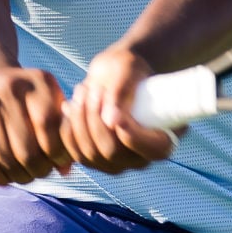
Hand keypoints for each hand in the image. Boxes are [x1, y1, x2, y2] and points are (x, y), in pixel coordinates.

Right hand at [0, 66, 72, 185]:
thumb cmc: (27, 98)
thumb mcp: (49, 102)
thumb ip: (62, 132)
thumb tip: (66, 170)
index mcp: (37, 81)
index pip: (48, 125)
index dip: (57, 152)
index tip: (59, 162)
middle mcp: (8, 88)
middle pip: (27, 148)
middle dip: (39, 169)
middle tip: (42, 172)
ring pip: (6, 159)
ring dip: (20, 176)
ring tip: (27, 175)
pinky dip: (0, 177)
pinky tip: (8, 176)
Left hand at [60, 46, 178, 173]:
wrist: (113, 75)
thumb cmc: (128, 69)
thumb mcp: (127, 70)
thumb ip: (122, 93)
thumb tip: (111, 121)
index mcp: (163, 140)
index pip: (152, 151)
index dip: (132, 136)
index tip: (115, 111)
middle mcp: (140, 159)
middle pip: (113, 153)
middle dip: (96, 121)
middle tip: (93, 89)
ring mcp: (115, 163)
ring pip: (90, 154)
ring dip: (80, 121)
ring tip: (82, 90)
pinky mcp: (93, 159)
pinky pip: (75, 153)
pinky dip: (68, 129)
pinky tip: (69, 106)